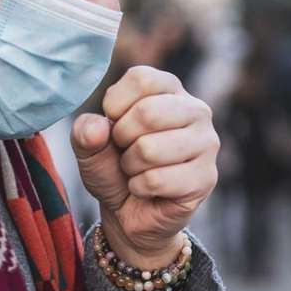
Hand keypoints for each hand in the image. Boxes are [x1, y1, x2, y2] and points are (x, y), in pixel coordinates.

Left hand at [72, 66, 219, 266]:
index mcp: (170, 89)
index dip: (115, 106)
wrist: (130, 212)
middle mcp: (196, 110)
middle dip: (121, 139)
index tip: (114, 125)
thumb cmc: (114, 169)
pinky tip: (148, 189)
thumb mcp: (89, 146)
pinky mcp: (206, 177)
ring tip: (137, 170)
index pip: (142, 79)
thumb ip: (84, 132)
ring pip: (150, 149)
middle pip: (148, 112)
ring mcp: (206, 144)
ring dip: (130, 167)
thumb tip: (97, 127)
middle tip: (125, 152)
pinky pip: (156, 180)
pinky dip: (139, 188)